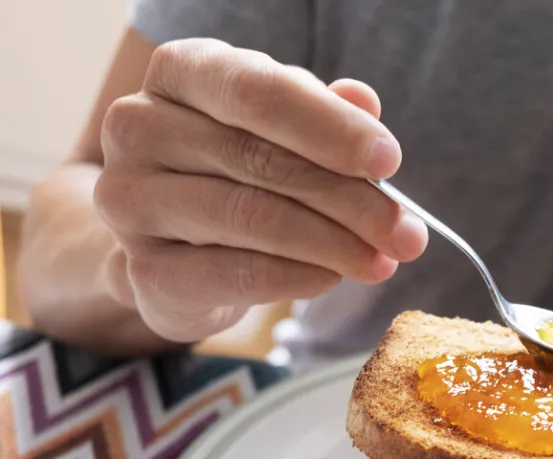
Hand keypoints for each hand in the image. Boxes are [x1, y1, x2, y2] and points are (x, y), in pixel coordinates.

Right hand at [93, 38, 426, 342]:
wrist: (177, 245)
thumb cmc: (241, 169)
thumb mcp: (287, 129)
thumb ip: (327, 115)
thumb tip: (365, 102)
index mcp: (181, 72)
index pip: (257, 91)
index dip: (331, 128)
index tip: (390, 161)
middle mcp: (139, 126)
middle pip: (262, 161)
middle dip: (351, 201)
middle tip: (408, 233)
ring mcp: (130, 199)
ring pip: (251, 218)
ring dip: (333, 245)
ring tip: (383, 261)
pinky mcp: (143, 269)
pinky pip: (233, 274)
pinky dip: (295, 278)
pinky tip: (332, 278)